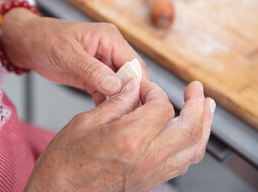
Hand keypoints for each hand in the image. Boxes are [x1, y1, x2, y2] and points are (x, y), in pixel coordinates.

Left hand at [0, 0, 146, 103]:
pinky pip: (105, 91)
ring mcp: (102, 64)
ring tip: (117, 119)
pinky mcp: (93, 76)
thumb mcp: (67, 54)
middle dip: (130, 95)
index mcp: (109, 38)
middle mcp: (110, 50)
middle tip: (129, 117)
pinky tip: (104, 115)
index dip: (139, 83)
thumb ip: (92, 70)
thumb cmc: (45, 39)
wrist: (27, 44)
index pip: (133, 62)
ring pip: (119, 86)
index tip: (140, 104)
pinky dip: (106, 102)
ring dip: (118, 101)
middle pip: (130, 76)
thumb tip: (116, 86)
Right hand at [24, 80, 213, 191]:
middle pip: (189, 129)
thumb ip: (115, 103)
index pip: (161, 108)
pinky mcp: (149, 182)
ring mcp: (150, 174)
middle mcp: (145, 159)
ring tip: (204, 108)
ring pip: (192, 150)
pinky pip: (181, 164)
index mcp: (128, 139)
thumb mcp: (84, 122)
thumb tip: (133, 88)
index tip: (143, 87)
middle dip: (197, 106)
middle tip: (196, 90)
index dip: (155, 91)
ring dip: (203, 126)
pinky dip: (190, 145)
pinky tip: (187, 134)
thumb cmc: (64, 162)